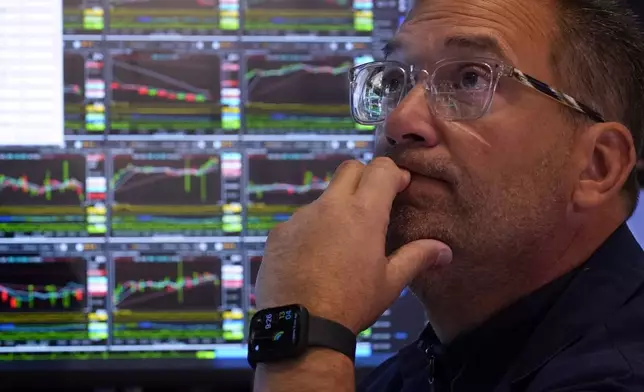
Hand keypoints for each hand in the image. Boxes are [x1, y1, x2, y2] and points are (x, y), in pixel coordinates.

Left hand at [254, 157, 452, 333]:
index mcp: (362, 214)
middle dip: (365, 178)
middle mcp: (329, 207)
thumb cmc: (352, 304)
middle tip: (373, 204)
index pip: (381, 170)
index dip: (393, 174)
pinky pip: (299, 222)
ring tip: (341, 244)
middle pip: (350, 170)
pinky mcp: (278, 233)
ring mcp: (300, 218)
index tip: (399, 188)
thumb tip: (444, 251)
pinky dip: (311, 231)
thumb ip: (417, 258)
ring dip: (336, 209)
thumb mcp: (390, 283)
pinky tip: (314, 259)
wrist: (301, 327)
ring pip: (323, 198)